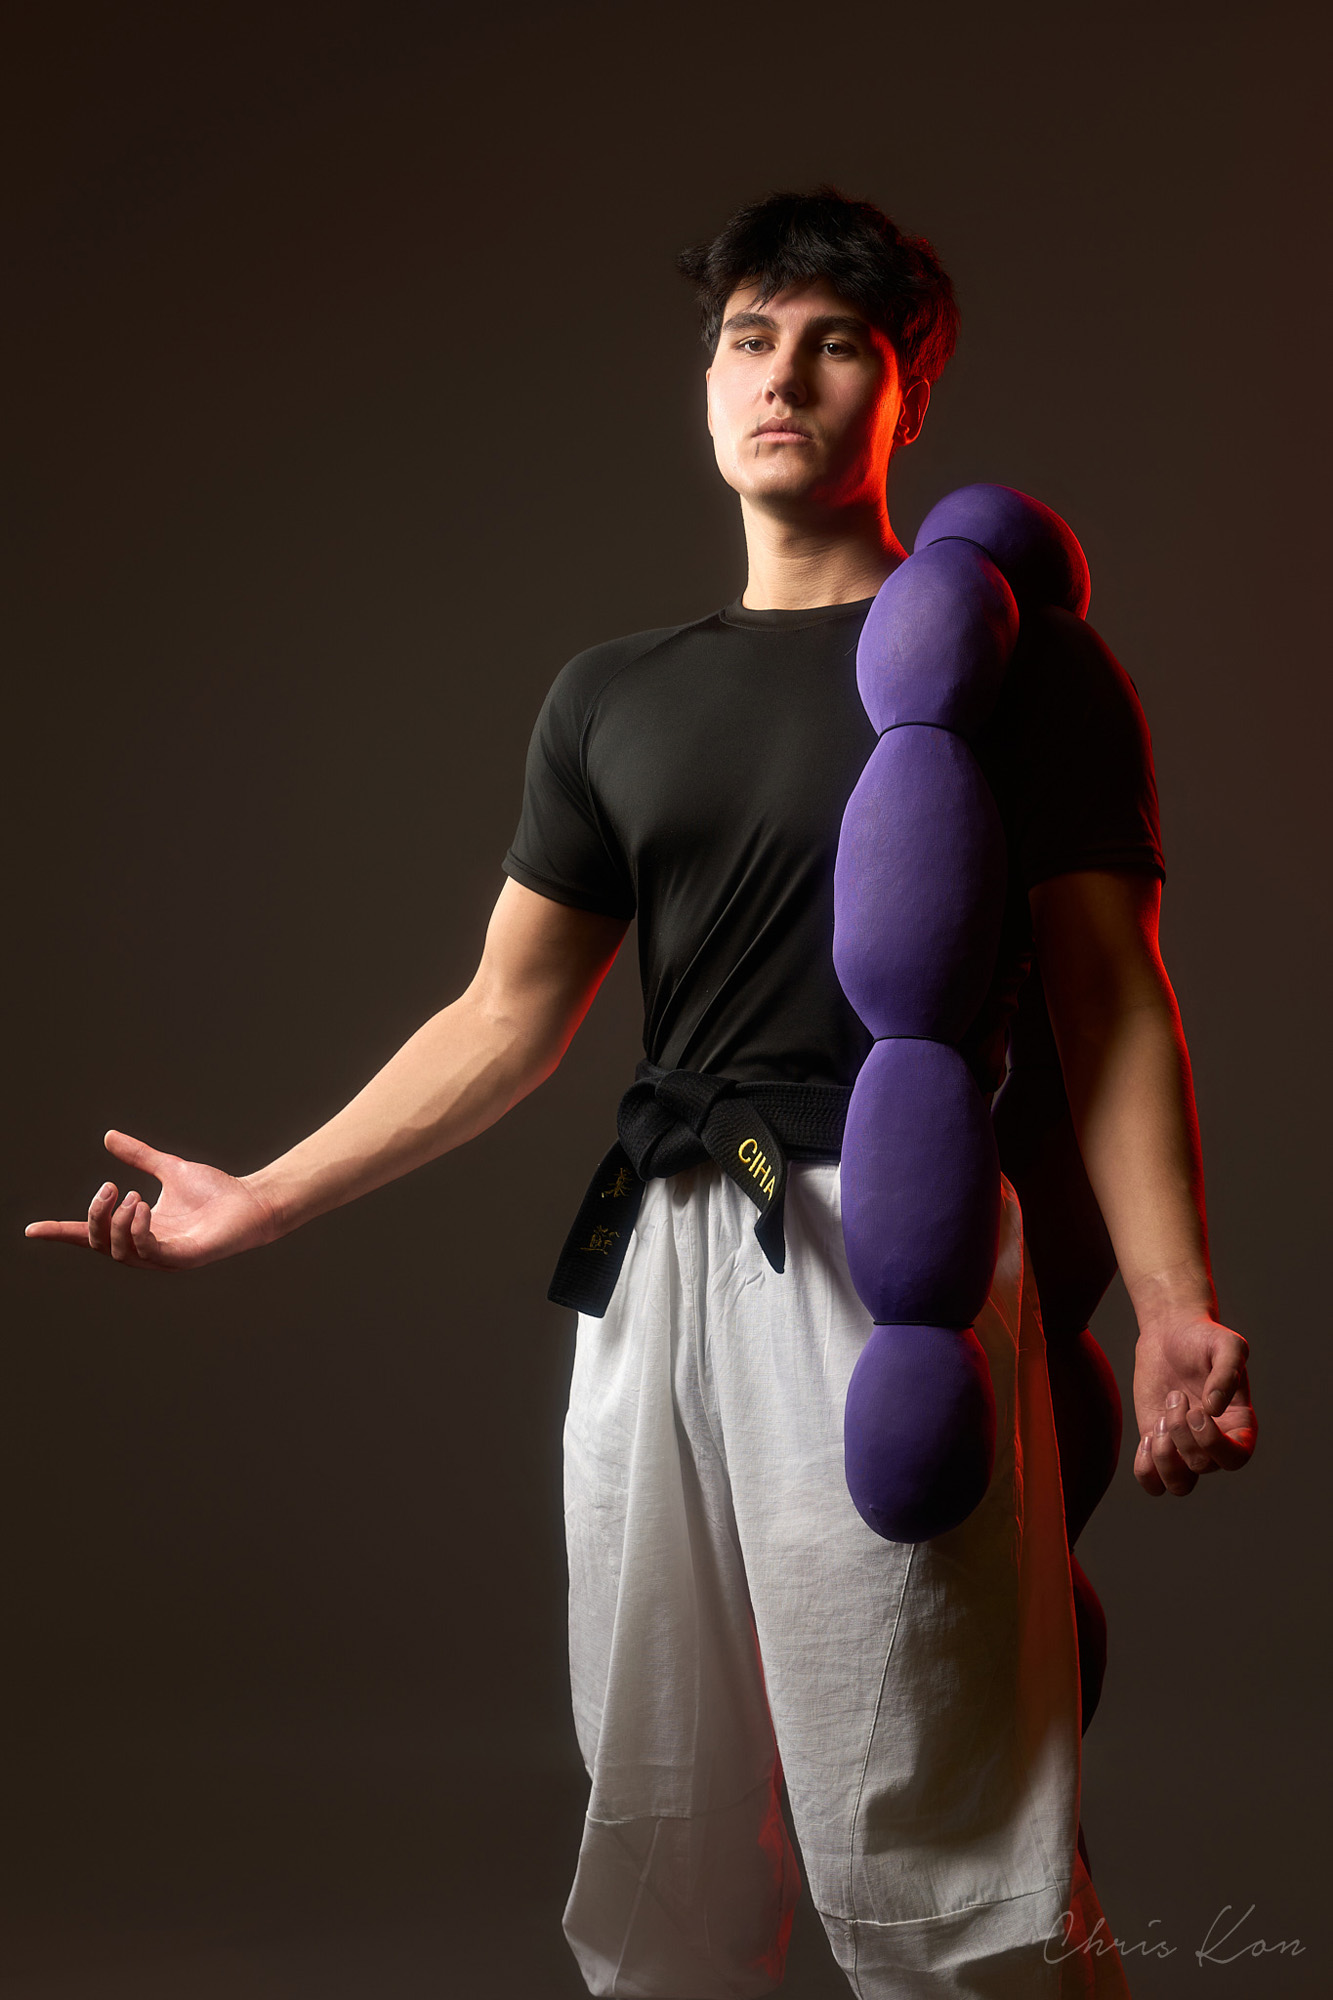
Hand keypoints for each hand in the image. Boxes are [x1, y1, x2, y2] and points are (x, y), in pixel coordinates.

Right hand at [24, 1129, 279, 1270]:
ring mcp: (164, 1259)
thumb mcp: (168, 1169)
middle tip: (109, 1186)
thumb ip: (139, 1157)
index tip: (30, 1230)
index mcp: (138, 1230)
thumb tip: (110, 1136)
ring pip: (119, 1251)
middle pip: (99, 1244)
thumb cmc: (215, 1192)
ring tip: (132, 1195)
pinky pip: (148, 1252)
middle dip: (94, 1216)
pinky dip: (137, 1230)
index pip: (91, 1236)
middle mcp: (146, 1249)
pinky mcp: (183, 1259)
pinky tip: (142, 1208)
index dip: (61, 1233)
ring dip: (117, 1221)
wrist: (251, 1200)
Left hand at [1132, 1313, 1255, 1496]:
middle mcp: (1213, 1442)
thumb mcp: (1226, 1345)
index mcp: (1238, 1424)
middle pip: (1202, 1467)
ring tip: (1158, 1422)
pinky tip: (1146, 1437)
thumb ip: (1227, 1373)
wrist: (1170, 1332)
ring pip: (1179, 1486)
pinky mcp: (1156, 1443)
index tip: (1197, 1411)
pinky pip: (1152, 1481)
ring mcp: (1184, 1446)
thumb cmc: (1204, 1338)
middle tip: (1175, 1397)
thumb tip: (1214, 1410)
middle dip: (1181, 1434)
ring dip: (1164, 1458)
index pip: (1236, 1459)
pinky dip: (1146, 1469)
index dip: (1214, 1444)